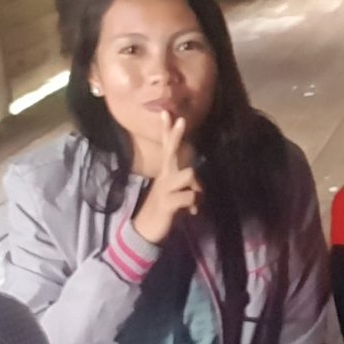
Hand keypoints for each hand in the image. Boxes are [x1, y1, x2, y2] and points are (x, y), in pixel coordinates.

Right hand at [132, 112, 201, 244]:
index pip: (168, 147)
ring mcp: (165, 189)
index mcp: (167, 171)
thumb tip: (196, 176)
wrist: (146, 230)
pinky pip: (189, 197)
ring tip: (195, 201)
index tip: (168, 113)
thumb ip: (185, 182)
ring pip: (188, 175)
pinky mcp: (167, 203)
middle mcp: (165, 176)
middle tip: (181, 120)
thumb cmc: (165, 206)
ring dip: (197, 187)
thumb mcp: (175, 191)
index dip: (168, 131)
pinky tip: (191, 212)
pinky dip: (195, 204)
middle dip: (176, 137)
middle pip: (171, 152)